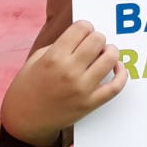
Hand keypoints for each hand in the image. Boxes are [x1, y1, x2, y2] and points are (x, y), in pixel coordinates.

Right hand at [0, 20, 126, 146]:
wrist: (24, 119)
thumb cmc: (29, 85)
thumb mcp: (37, 58)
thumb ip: (61, 45)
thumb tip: (85, 35)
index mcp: (53, 57)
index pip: (82, 28)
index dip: (85, 26)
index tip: (84, 31)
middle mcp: (69, 72)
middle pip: (98, 40)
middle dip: (97, 38)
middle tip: (93, 43)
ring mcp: (81, 89)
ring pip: (110, 59)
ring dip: (110, 52)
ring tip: (105, 53)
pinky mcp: (90, 104)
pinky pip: (115, 87)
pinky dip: (122, 74)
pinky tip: (117, 67)